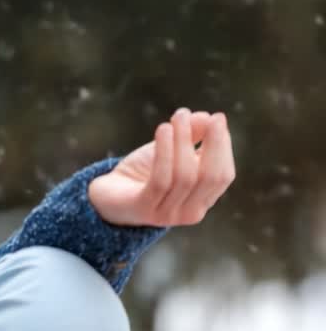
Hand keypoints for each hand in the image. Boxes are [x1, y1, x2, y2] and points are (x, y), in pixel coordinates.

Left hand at [88, 108, 234, 227]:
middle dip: (213, 144)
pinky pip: (160, 180)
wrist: (107, 196)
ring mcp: (168, 214)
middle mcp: (191, 212)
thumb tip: (207, 117)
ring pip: (185, 176)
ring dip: (183, 142)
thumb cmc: (142, 173)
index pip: (223, 176)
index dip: (223, 147)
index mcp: (202, 200)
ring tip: (179, 117)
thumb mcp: (169, 152)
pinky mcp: (144, 208)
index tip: (218, 118)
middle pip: (210, 178)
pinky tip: (163, 129)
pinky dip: (164, 153)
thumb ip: (190, 138)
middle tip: (208, 117)